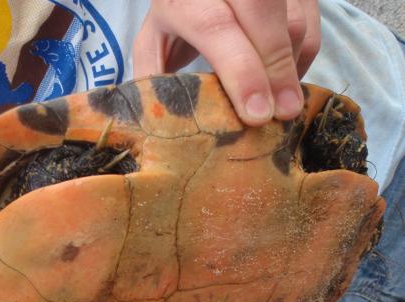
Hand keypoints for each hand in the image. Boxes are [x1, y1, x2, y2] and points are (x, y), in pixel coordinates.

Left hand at [133, 0, 320, 125]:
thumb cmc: (175, 16)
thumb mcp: (153, 42)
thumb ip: (153, 75)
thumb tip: (163, 122)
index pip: (216, 27)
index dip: (241, 71)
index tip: (256, 113)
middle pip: (262, 16)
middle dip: (276, 71)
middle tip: (282, 114)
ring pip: (292, 21)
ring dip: (290, 68)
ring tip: (281, 102)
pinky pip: (311, 23)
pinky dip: (302, 57)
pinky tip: (285, 80)